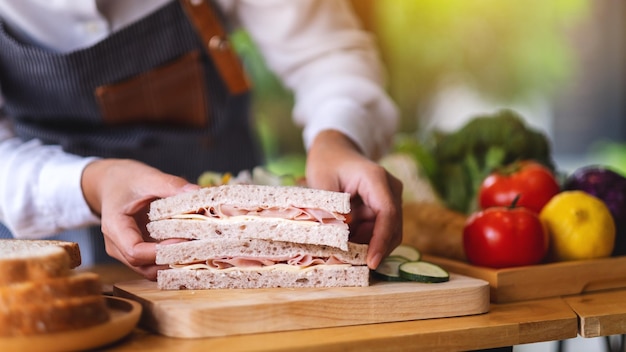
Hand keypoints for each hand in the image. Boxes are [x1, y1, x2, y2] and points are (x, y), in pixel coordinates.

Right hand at [81, 159, 199, 278]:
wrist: (111, 182)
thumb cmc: (126, 179)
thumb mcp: (148, 177)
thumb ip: (171, 185)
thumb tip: (197, 192)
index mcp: (115, 227)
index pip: (135, 252)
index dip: (161, 251)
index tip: (185, 240)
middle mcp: (117, 245)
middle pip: (145, 266)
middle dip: (173, 261)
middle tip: (200, 249)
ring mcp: (126, 252)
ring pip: (151, 270)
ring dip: (175, 265)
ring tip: (200, 252)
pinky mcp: (139, 252)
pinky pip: (155, 264)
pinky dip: (173, 261)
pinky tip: (192, 252)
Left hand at [306, 130, 402, 268]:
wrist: (335, 150)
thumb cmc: (327, 163)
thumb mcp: (322, 183)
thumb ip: (330, 209)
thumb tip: (338, 237)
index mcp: (376, 179)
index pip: (387, 214)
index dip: (381, 241)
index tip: (371, 262)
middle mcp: (390, 189)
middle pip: (392, 228)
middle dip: (374, 249)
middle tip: (351, 264)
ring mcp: (390, 198)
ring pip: (387, 233)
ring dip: (367, 245)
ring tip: (344, 251)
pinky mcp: (384, 207)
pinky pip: (378, 230)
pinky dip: (365, 240)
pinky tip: (348, 242)